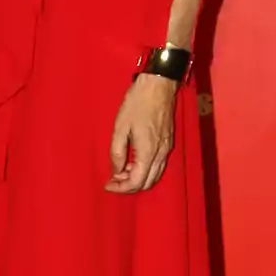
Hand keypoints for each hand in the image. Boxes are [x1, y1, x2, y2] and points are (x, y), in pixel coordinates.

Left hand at [105, 73, 176, 193]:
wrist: (158, 86)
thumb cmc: (137, 104)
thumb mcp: (120, 127)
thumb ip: (117, 152)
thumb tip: (116, 171)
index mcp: (148, 152)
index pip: (137, 182)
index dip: (121, 188)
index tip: (107, 185)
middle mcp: (161, 154)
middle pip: (147, 182)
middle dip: (129, 186)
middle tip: (113, 179)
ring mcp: (167, 149)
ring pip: (154, 175)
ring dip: (138, 178)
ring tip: (120, 171)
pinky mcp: (168, 143)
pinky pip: (158, 165)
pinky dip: (145, 169)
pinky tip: (132, 161)